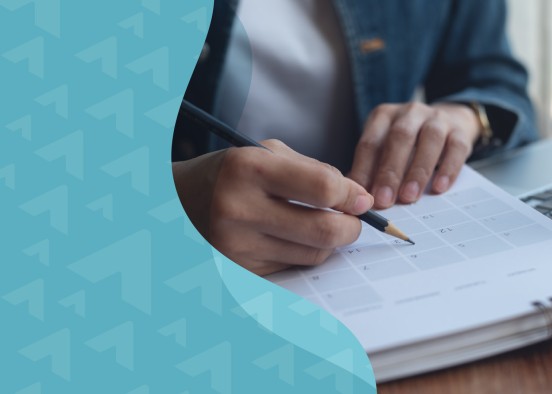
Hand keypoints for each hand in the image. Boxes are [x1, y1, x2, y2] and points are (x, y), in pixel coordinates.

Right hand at [172, 139, 373, 275]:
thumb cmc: (232, 174)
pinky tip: (292, 238)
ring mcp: (237, 246)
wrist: (180, 202)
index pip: (323, 188)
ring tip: (319, 224)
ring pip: (314, 254)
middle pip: (325, 230)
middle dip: (351, 227)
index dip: (351, 194)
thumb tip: (361, 200)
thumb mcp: (267, 154)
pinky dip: (303, 253)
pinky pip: (294, 267)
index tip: (360, 198)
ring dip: (329, 242)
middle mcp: (239, 209)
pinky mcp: (240, 270)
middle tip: (353, 220)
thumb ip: (317, 171)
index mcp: (247, 169)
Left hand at [349, 102, 480, 208]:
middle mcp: (410, 112)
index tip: (363, 196)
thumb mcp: (386, 149)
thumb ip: (373, 169)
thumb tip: (360, 197)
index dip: (365, 170)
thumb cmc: (410, 142)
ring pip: (429, 140)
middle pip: (399, 138)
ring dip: (418, 171)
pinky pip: (456, 148)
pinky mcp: (460, 131)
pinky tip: (439, 187)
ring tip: (409, 197)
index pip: (371, 143)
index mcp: (384, 116)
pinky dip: (448, 169)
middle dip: (390, 172)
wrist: (450, 121)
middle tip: (384, 200)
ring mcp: (438, 118)